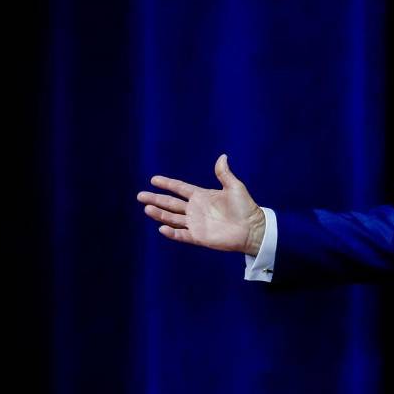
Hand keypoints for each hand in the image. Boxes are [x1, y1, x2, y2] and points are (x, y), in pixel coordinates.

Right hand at [137, 154, 265, 255]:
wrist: (253, 229)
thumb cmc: (246, 208)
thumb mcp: (235, 187)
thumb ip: (224, 174)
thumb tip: (222, 156)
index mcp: (202, 196)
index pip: (180, 188)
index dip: (167, 184)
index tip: (153, 179)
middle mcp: (195, 209)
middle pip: (171, 203)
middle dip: (156, 199)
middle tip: (140, 195)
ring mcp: (196, 224)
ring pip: (172, 218)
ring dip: (159, 214)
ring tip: (147, 208)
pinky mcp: (199, 237)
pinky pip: (182, 235)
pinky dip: (172, 232)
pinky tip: (162, 228)